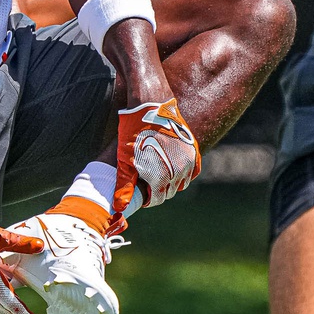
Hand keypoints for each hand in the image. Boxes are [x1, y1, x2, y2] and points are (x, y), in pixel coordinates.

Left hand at [109, 98, 200, 232]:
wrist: (150, 105)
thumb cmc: (134, 132)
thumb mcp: (125, 160)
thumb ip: (124, 186)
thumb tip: (120, 208)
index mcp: (162, 177)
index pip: (158, 198)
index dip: (148, 198)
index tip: (141, 193)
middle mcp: (179, 171)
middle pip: (170, 191)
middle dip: (159, 190)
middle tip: (146, 182)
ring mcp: (188, 159)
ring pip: (182, 181)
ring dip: (171, 181)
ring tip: (157, 174)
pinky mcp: (193, 148)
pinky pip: (193, 169)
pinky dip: (185, 172)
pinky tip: (173, 167)